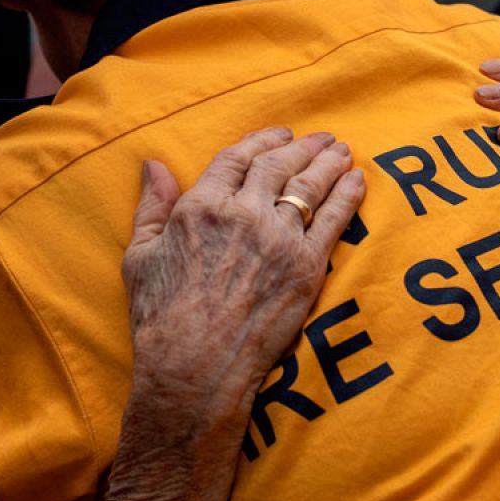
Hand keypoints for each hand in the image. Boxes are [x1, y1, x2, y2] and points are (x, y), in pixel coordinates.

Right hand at [97, 128, 365, 500]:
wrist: (196, 366)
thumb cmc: (161, 318)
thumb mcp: (141, 255)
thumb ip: (152, 205)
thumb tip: (153, 165)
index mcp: (202, 205)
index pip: (238, 158)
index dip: (263, 141)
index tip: (281, 134)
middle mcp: (244, 213)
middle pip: (279, 165)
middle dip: (303, 146)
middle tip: (322, 138)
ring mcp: (279, 238)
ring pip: (310, 186)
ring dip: (329, 163)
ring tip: (342, 151)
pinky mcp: (307, 266)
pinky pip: (335, 220)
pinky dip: (348, 196)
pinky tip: (357, 180)